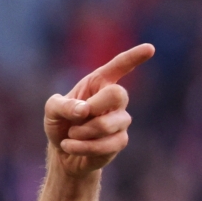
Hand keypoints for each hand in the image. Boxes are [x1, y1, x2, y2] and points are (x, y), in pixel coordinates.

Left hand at [44, 43, 154, 177]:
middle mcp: (114, 99)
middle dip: (94, 107)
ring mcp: (120, 120)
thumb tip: (84, 110)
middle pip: (117, 94)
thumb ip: (63, 105)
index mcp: (98, 83)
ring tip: (71, 134)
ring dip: (82, 132)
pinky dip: (82, 147)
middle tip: (78, 116)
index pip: (119, 66)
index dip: (133, 57)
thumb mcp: (52, 111)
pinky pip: (106, 145)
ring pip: (108, 124)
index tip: (149, 49)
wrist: (63, 152)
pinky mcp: (119, 141)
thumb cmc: (60, 124)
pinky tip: (70, 145)